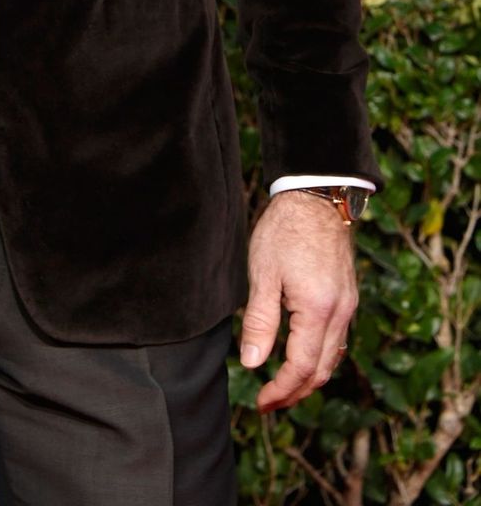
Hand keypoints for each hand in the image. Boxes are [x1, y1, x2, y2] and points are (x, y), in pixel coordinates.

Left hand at [239, 190, 357, 411]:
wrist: (316, 197)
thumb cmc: (285, 230)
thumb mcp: (263, 274)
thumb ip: (259, 321)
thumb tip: (252, 363)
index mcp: (319, 310)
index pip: (302, 368)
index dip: (281, 391)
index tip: (261, 403)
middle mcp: (340, 313)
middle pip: (322, 370)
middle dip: (296, 392)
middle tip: (269, 403)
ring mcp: (348, 305)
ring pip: (333, 358)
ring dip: (309, 378)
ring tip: (282, 386)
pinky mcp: (347, 296)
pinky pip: (337, 339)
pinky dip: (319, 357)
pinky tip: (300, 356)